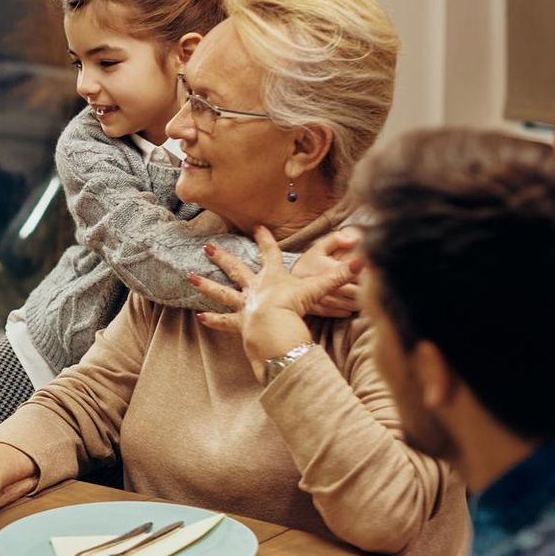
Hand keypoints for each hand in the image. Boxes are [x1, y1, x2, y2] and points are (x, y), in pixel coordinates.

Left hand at [190, 227, 352, 375]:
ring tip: (190, 278)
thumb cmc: (294, 308)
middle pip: (237, 268)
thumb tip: (364, 259)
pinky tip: (199, 317)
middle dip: (223, 257)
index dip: (264, 238)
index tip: (256, 226)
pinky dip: (213, 320)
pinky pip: (224, 321)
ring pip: (222, 292)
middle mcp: (255, 288)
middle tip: (208, 247)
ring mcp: (245, 305)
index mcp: (273, 277)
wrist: (275, 329)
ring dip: (206, 285)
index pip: (269, 252)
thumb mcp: (318, 289)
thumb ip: (340, 275)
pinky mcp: (240, 323)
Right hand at [293, 228, 364, 318]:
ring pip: (351, 304)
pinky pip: (340, 312)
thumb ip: (337, 239)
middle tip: (368, 284)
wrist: (283, 281)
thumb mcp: (319, 247)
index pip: (358, 274)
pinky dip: (347, 309)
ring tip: (360, 294)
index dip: (367, 274)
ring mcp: (323, 300)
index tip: (368, 271)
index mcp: (329, 270)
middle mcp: (327, 287)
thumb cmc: (307, 264)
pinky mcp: (319, 310)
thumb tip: (355, 239)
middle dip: (365, 289)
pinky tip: (348, 303)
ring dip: (358, 300)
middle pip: (358, 292)